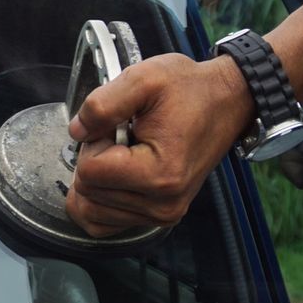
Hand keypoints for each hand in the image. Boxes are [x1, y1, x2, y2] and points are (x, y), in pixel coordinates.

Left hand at [64, 53, 255, 235]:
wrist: (227, 100)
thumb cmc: (189, 90)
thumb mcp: (143, 80)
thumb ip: (101, 105)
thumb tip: (76, 132)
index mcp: (159, 174)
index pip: (88, 172)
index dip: (94, 142)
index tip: (119, 127)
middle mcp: (162, 203)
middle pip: (87, 191)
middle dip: (95, 159)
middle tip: (124, 137)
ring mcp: (162, 214)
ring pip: (89, 209)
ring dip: (98, 179)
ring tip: (126, 153)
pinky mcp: (158, 216)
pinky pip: (102, 223)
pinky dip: (97, 201)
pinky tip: (113, 176)